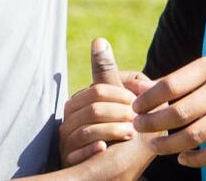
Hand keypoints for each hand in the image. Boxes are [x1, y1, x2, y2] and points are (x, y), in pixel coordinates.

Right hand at [60, 38, 154, 166]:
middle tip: (137, 120)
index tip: (138, 103)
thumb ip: (110, 73)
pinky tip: (103, 148)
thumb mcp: (118, 100)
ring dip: (110, 131)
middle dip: (118, 114)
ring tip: (129, 134)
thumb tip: (99, 40)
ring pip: (86, 130)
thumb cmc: (121, 126)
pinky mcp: (69, 161)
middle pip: (93, 109)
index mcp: (79, 102)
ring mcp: (67, 142)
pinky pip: (75, 155)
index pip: (97, 90)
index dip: (121, 95)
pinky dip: (89, 150)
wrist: (118, 165)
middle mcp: (69, 120)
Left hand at [132, 51, 205, 167]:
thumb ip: (180, 78)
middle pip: (178, 113)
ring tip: (153, 146)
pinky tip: (182, 159)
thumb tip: (141, 89)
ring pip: (194, 135)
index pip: (170, 86)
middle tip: (137, 127)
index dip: (148, 99)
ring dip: (168, 145)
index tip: (135, 107)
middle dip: (152, 123)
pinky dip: (196, 159)